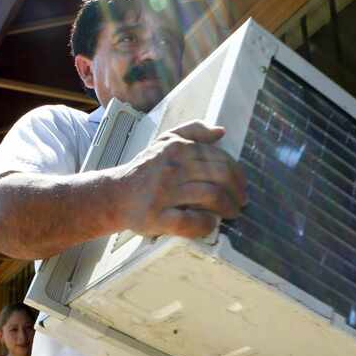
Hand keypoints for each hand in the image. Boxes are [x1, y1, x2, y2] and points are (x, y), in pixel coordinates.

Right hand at [112, 120, 247, 237]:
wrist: (114, 195)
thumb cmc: (145, 170)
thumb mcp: (165, 141)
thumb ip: (193, 132)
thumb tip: (221, 132)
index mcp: (177, 148)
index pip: (219, 159)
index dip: (238, 174)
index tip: (242, 187)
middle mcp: (172, 168)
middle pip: (220, 176)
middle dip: (237, 192)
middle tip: (241, 203)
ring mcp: (164, 193)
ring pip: (210, 196)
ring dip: (228, 208)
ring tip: (231, 214)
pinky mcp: (156, 217)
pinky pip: (190, 221)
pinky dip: (206, 224)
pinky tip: (210, 223)